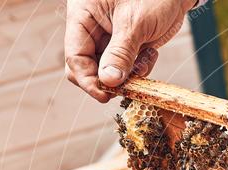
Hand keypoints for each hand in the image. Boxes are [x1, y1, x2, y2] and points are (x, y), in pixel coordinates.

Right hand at [65, 0, 195, 101]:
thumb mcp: (135, 23)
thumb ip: (121, 53)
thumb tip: (108, 81)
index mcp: (83, 16)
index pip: (75, 56)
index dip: (87, 79)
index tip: (104, 95)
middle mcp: (93, 29)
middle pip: (88, 67)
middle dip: (108, 79)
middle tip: (128, 85)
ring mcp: (110, 39)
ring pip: (110, 71)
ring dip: (128, 75)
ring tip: (145, 58)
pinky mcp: (127, 46)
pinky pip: (127, 68)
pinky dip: (140, 68)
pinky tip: (151, 53)